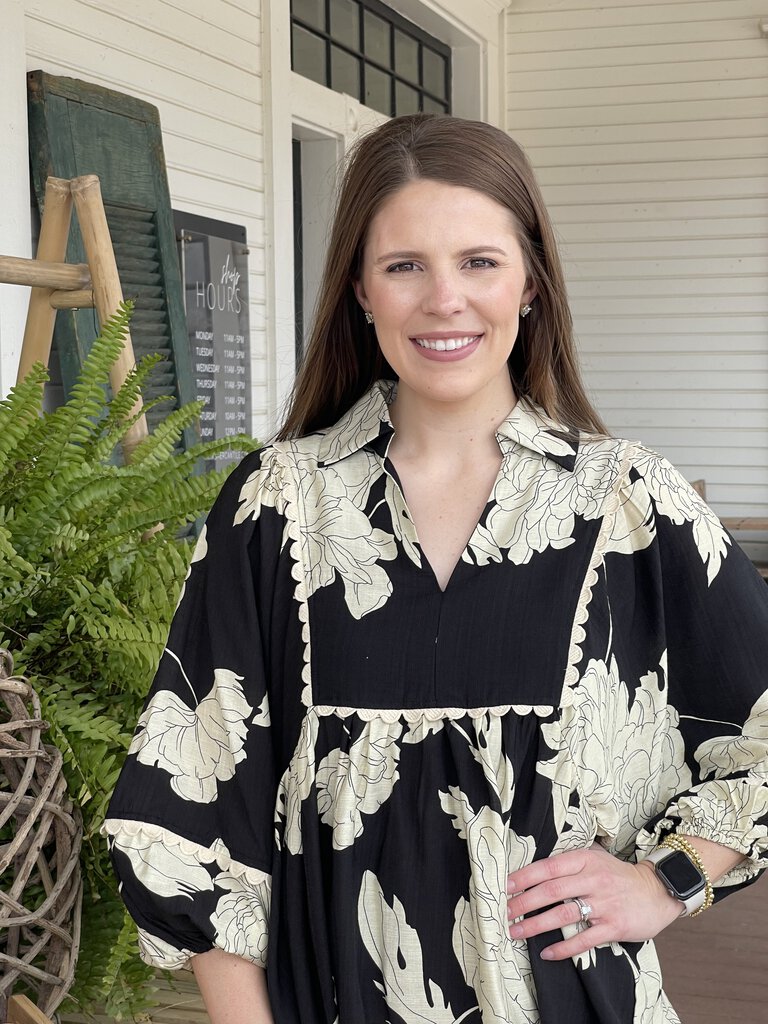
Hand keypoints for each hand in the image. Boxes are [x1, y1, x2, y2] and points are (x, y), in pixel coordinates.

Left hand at [505, 844, 682, 960]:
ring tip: (516, 932)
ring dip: (536, 925)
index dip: (524, 877)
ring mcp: (604, 904)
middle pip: (551, 890)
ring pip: (563, 914)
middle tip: (503, 912)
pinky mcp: (614, 926)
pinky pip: (584, 939)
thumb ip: (569, 862)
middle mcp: (593, 880)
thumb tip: (533, 869)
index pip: (548, 867)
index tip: (505, 886)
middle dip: (523, 902)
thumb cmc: (618, 875)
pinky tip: (547, 953)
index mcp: (585, 860)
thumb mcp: (595, 858)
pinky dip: (564, 948)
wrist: (657, 891)